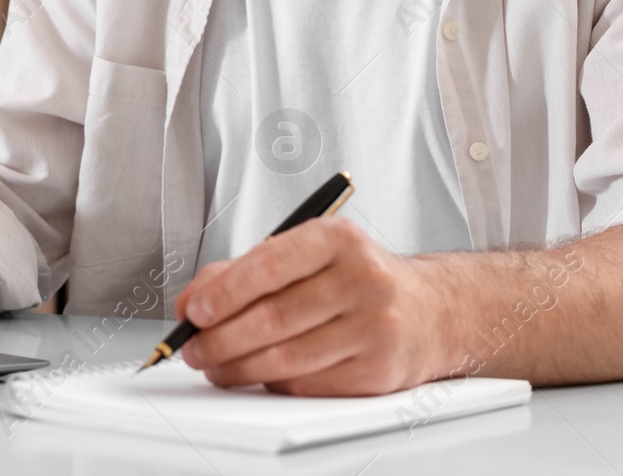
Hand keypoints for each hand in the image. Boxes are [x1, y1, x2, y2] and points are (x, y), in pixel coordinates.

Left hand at [173, 216, 444, 395]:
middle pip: (274, 317)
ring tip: (214, 365)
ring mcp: (375, 327)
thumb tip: (192, 302)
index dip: (225, 291)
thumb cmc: (356, 278)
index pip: (271, 263)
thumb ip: (244, 271)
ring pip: (286, 357)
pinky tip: (256, 372)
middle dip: (221, 338)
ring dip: (237, 367)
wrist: (430, 310)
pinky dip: (271, 381)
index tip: (195, 310)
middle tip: (194, 347)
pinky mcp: (378, 370)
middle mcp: (363, 279)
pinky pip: (307, 383)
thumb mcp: (307, 255)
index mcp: (339, 239)